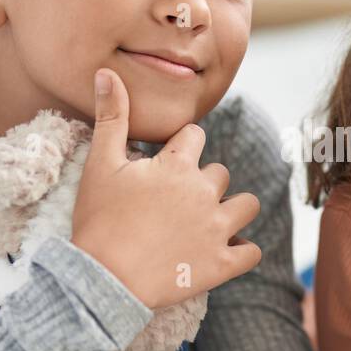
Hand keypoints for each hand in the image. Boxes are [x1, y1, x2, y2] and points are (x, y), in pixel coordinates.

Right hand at [70, 68, 261, 308]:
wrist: (102, 279)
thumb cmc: (98, 220)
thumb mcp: (99, 164)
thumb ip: (111, 117)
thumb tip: (107, 72)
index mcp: (178, 166)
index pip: (196, 137)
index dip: (181, 147)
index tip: (166, 162)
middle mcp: (204, 193)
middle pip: (220, 173)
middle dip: (204, 182)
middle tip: (177, 201)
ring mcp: (217, 230)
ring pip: (247, 206)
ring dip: (233, 209)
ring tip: (210, 221)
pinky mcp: (221, 265)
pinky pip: (251, 252)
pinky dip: (243, 251)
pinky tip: (226, 252)